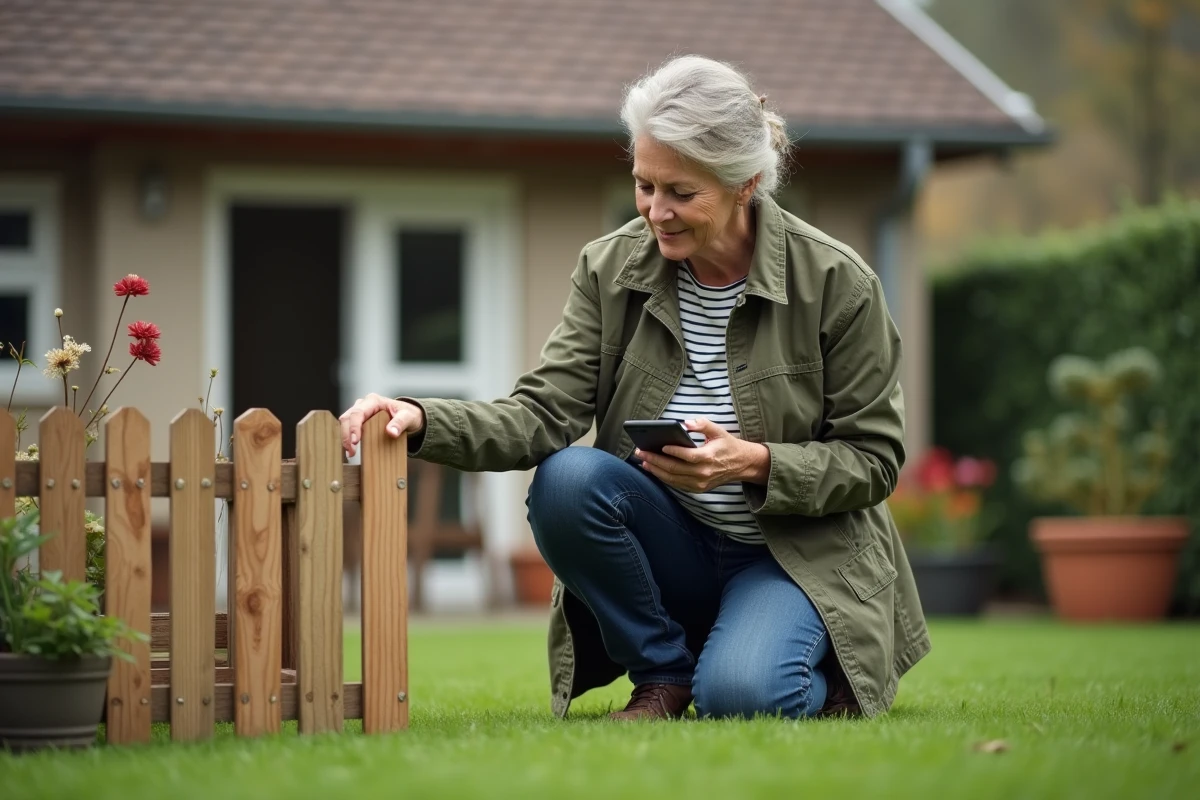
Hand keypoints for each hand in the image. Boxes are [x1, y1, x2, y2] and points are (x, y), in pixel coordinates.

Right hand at [339, 393, 424, 456]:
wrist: (408, 416)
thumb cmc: (408, 414)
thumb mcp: (409, 417)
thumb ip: (400, 423)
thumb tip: (391, 432)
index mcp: (374, 401)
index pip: (358, 413)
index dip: (353, 427)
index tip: (355, 442)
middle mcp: (363, 404)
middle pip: (347, 418)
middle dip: (346, 435)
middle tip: (351, 452)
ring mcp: (359, 412)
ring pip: (345, 423)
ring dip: (345, 438)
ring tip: (350, 453)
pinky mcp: (358, 420)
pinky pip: (348, 427)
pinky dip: (347, 438)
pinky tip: (350, 449)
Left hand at [635, 418, 769, 491]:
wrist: (742, 465)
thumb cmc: (728, 445)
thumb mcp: (718, 430)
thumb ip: (702, 424)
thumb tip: (685, 423)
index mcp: (709, 457)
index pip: (687, 456)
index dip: (673, 452)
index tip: (660, 446)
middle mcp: (704, 473)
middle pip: (674, 469)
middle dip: (655, 460)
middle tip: (641, 452)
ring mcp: (700, 484)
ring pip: (673, 479)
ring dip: (656, 471)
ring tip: (643, 461)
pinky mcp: (698, 489)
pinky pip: (677, 484)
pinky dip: (664, 478)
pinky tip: (654, 470)